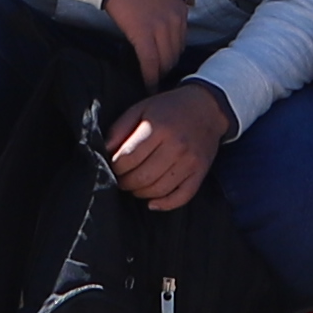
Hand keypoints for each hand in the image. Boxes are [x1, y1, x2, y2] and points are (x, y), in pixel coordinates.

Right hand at [102, 0, 189, 88]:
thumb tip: (161, 29)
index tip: (166, 61)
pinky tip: (148, 84)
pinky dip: (150, 76)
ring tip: (153, 81)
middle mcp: (175, 20)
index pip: (181, 40)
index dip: (172, 53)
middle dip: (167, 65)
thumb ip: (166, 12)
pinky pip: (150, 62)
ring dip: (159, 72)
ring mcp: (161, 29)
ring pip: (165, 60)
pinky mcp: (144, 36)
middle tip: (159, 75)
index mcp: (180, 10)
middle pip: (175, 53)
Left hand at [103, 81, 228, 208]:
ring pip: (158, 190)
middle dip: (125, 182)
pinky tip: (152, 203)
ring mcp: (190, 162)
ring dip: (140, 193)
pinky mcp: (200, 173)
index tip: (113, 165)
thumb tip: (105, 150)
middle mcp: (176, 146)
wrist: (207, 107)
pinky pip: (181, 197)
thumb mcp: (141, 108)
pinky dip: (164, 204)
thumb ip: (120, 128)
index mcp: (158, 128)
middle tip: (121, 179)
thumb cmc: (169, 108)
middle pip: (142, 177)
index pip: (128, 158)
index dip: (115, 166)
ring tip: (135, 186)